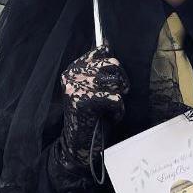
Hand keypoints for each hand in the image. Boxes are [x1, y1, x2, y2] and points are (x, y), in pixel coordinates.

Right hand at [55, 44, 128, 170]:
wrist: (79, 146)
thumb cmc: (91, 117)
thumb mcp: (94, 88)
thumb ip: (99, 69)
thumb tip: (109, 45)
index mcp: (73, 68)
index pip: (102, 51)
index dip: (115, 67)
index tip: (112, 83)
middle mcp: (72, 74)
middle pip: (113, 64)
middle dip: (121, 82)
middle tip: (115, 98)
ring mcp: (76, 87)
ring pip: (115, 81)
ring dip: (119, 98)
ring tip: (109, 109)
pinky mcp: (83, 101)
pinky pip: (115, 99)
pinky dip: (118, 112)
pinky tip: (108, 118)